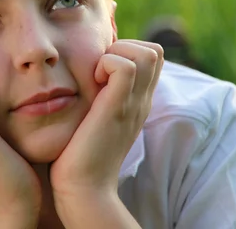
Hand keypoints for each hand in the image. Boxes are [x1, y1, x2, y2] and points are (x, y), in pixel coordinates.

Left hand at [50, 40, 162, 205]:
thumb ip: (101, 98)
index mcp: (138, 101)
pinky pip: (125, 67)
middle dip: (126, 46)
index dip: (128, 50)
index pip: (153, 57)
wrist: (83, 188)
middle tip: (100, 68)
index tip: (102, 69)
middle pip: (155, 51)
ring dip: (118, 53)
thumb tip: (87, 76)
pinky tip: (92, 82)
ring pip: (148, 53)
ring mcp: (133, 104)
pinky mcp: (117, 108)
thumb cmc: (80, 154)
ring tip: (97, 75)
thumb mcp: (97, 118)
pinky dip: (106, 63)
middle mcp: (141, 100)